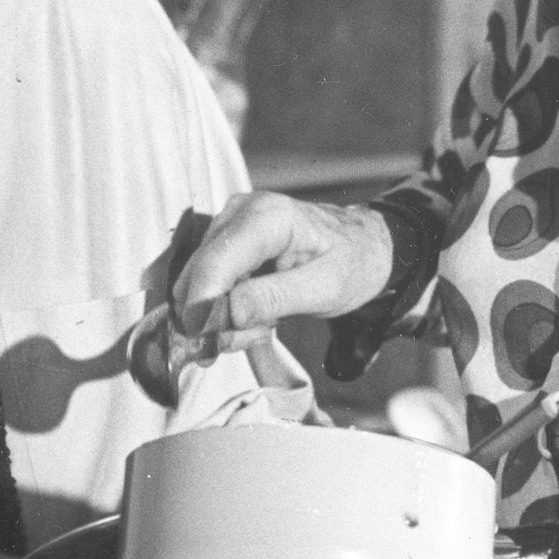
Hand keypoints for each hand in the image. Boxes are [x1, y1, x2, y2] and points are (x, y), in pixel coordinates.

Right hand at [171, 192, 393, 346]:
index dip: (201, 306)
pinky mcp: (224, 243)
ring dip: (225, 318)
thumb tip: (229, 313)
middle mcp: (238, 213)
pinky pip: (208, 286)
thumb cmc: (351, 261)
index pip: (215, 263)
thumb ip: (275, 298)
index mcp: (267, 217)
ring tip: (266, 324)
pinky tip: (257, 314)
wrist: (361, 246)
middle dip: (217, 318)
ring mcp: (228, 226)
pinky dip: (227, 310)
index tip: (204, 344)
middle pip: (199, 275)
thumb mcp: (324, 288)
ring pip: (198, 285)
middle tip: (254, 337)